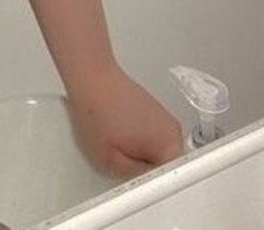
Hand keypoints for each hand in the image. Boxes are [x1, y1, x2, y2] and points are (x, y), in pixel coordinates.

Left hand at [67, 62, 183, 177]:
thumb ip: (135, 179)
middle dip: (144, 169)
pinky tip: (117, 130)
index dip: (153, 186)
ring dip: (139, 154)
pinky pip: (150, 137)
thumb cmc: (97, 110)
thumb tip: (145, 187)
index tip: (140, 184)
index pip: (172, 180)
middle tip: (121, 159)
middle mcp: (174, 130)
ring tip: (117, 140)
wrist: (90, 76)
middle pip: (165, 166)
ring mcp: (164, 119)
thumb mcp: (110, 161)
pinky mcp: (154, 112)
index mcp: (170, 144)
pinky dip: (135, 139)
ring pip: (157, 152)